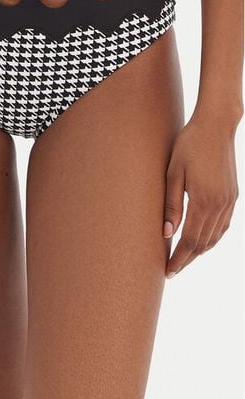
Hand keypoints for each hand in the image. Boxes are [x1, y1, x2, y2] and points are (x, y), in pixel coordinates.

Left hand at [163, 112, 239, 277]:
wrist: (216, 126)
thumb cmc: (189, 145)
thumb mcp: (173, 173)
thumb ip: (171, 205)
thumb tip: (166, 233)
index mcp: (203, 201)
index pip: (190, 241)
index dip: (179, 259)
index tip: (168, 271)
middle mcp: (220, 205)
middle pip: (202, 243)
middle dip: (187, 259)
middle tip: (172, 269)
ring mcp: (229, 201)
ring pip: (215, 237)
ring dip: (199, 250)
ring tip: (184, 258)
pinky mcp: (233, 195)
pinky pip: (224, 225)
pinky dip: (212, 237)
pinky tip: (203, 239)